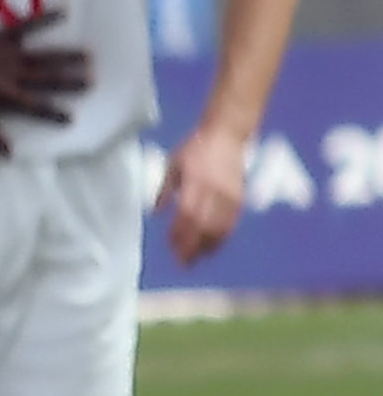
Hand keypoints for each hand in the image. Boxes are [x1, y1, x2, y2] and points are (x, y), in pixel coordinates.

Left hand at [0, 13, 90, 154]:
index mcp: (4, 96)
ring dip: (67, 55)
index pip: (35, 107)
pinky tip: (65, 10)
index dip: (53, 113)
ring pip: (44, 56)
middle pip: (47, 80)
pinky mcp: (1, 36)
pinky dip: (46, 17)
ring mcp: (8, 54)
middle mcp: (12, 75)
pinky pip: (27, 25)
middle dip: (70, 81)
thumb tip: (9, 154)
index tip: (73, 117)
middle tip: (93, 80)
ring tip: (89, 54)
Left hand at [163, 122, 253, 265]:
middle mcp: (214, 189)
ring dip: (208, 246)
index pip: (187, 214)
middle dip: (193, 246)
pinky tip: (213, 247)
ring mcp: (229, 194)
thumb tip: (155, 213)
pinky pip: (232, 222)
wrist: (227, 134)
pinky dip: (222, 237)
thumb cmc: (196, 147)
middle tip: (183, 262)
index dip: (180, 233)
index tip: (172, 247)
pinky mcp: (240, 196)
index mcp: (194, 180)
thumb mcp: (173, 164)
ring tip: (196, 259)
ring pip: (220, 227)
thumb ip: (164, 190)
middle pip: (204, 225)